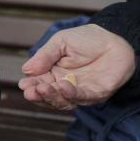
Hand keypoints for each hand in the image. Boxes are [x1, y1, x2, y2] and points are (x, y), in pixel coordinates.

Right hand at [19, 24, 134, 109]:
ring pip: (64, 101)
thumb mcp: (61, 42)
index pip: (39, 83)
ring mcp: (80, 93)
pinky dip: (72, 94)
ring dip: (52, 96)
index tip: (24, 85)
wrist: (115, 39)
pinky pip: (83, 97)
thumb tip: (26, 69)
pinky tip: (63, 87)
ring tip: (43, 89)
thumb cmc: (88, 40)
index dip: (31, 86)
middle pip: (49, 96)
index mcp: (54, 74)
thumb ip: (45, 55)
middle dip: (39, 95)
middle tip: (31, 91)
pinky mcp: (96, 94)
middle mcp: (65, 86)